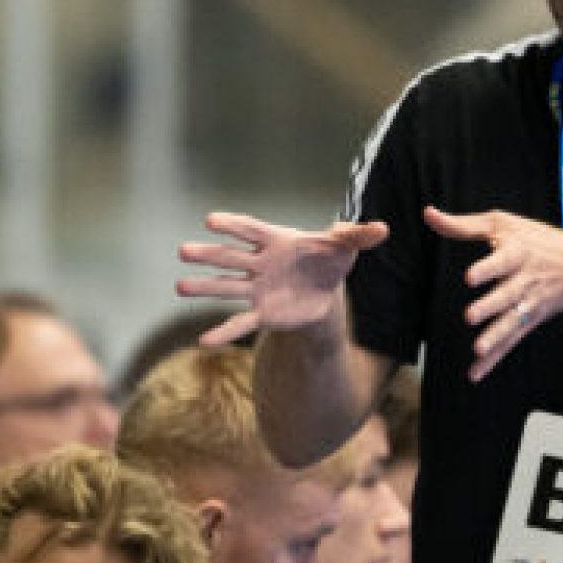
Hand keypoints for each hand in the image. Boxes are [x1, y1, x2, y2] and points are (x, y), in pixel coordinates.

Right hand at [177, 212, 388, 344]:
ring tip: (179, 287)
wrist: (324, 292)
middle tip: (183, 251)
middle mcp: (260, 264)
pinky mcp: (262, 314)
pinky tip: (202, 342)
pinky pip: (240, 324)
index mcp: (276, 241)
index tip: (210, 220)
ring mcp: (257, 289)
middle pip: (230, 258)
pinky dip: (223, 333)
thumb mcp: (345, 247)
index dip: (233, 225)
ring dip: (204, 288)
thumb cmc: (329, 261)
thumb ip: (358, 236)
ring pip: (227, 288)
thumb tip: (384, 229)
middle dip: (208, 255)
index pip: (251, 230)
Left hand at [424, 206, 562, 381]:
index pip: (502, 260)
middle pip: (507, 295)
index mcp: (517, 254)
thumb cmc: (534, 239)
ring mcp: (527, 304)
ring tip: (478, 348)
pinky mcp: (527, 322)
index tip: (470, 276)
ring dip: (495, 337)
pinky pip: (510, 342)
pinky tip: (476, 373)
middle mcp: (524, 281)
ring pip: (511, 322)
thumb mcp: (501, 224)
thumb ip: (462, 224)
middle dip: (490, 306)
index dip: (488, 268)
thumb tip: (428, 213)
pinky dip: (494, 359)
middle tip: (470, 316)